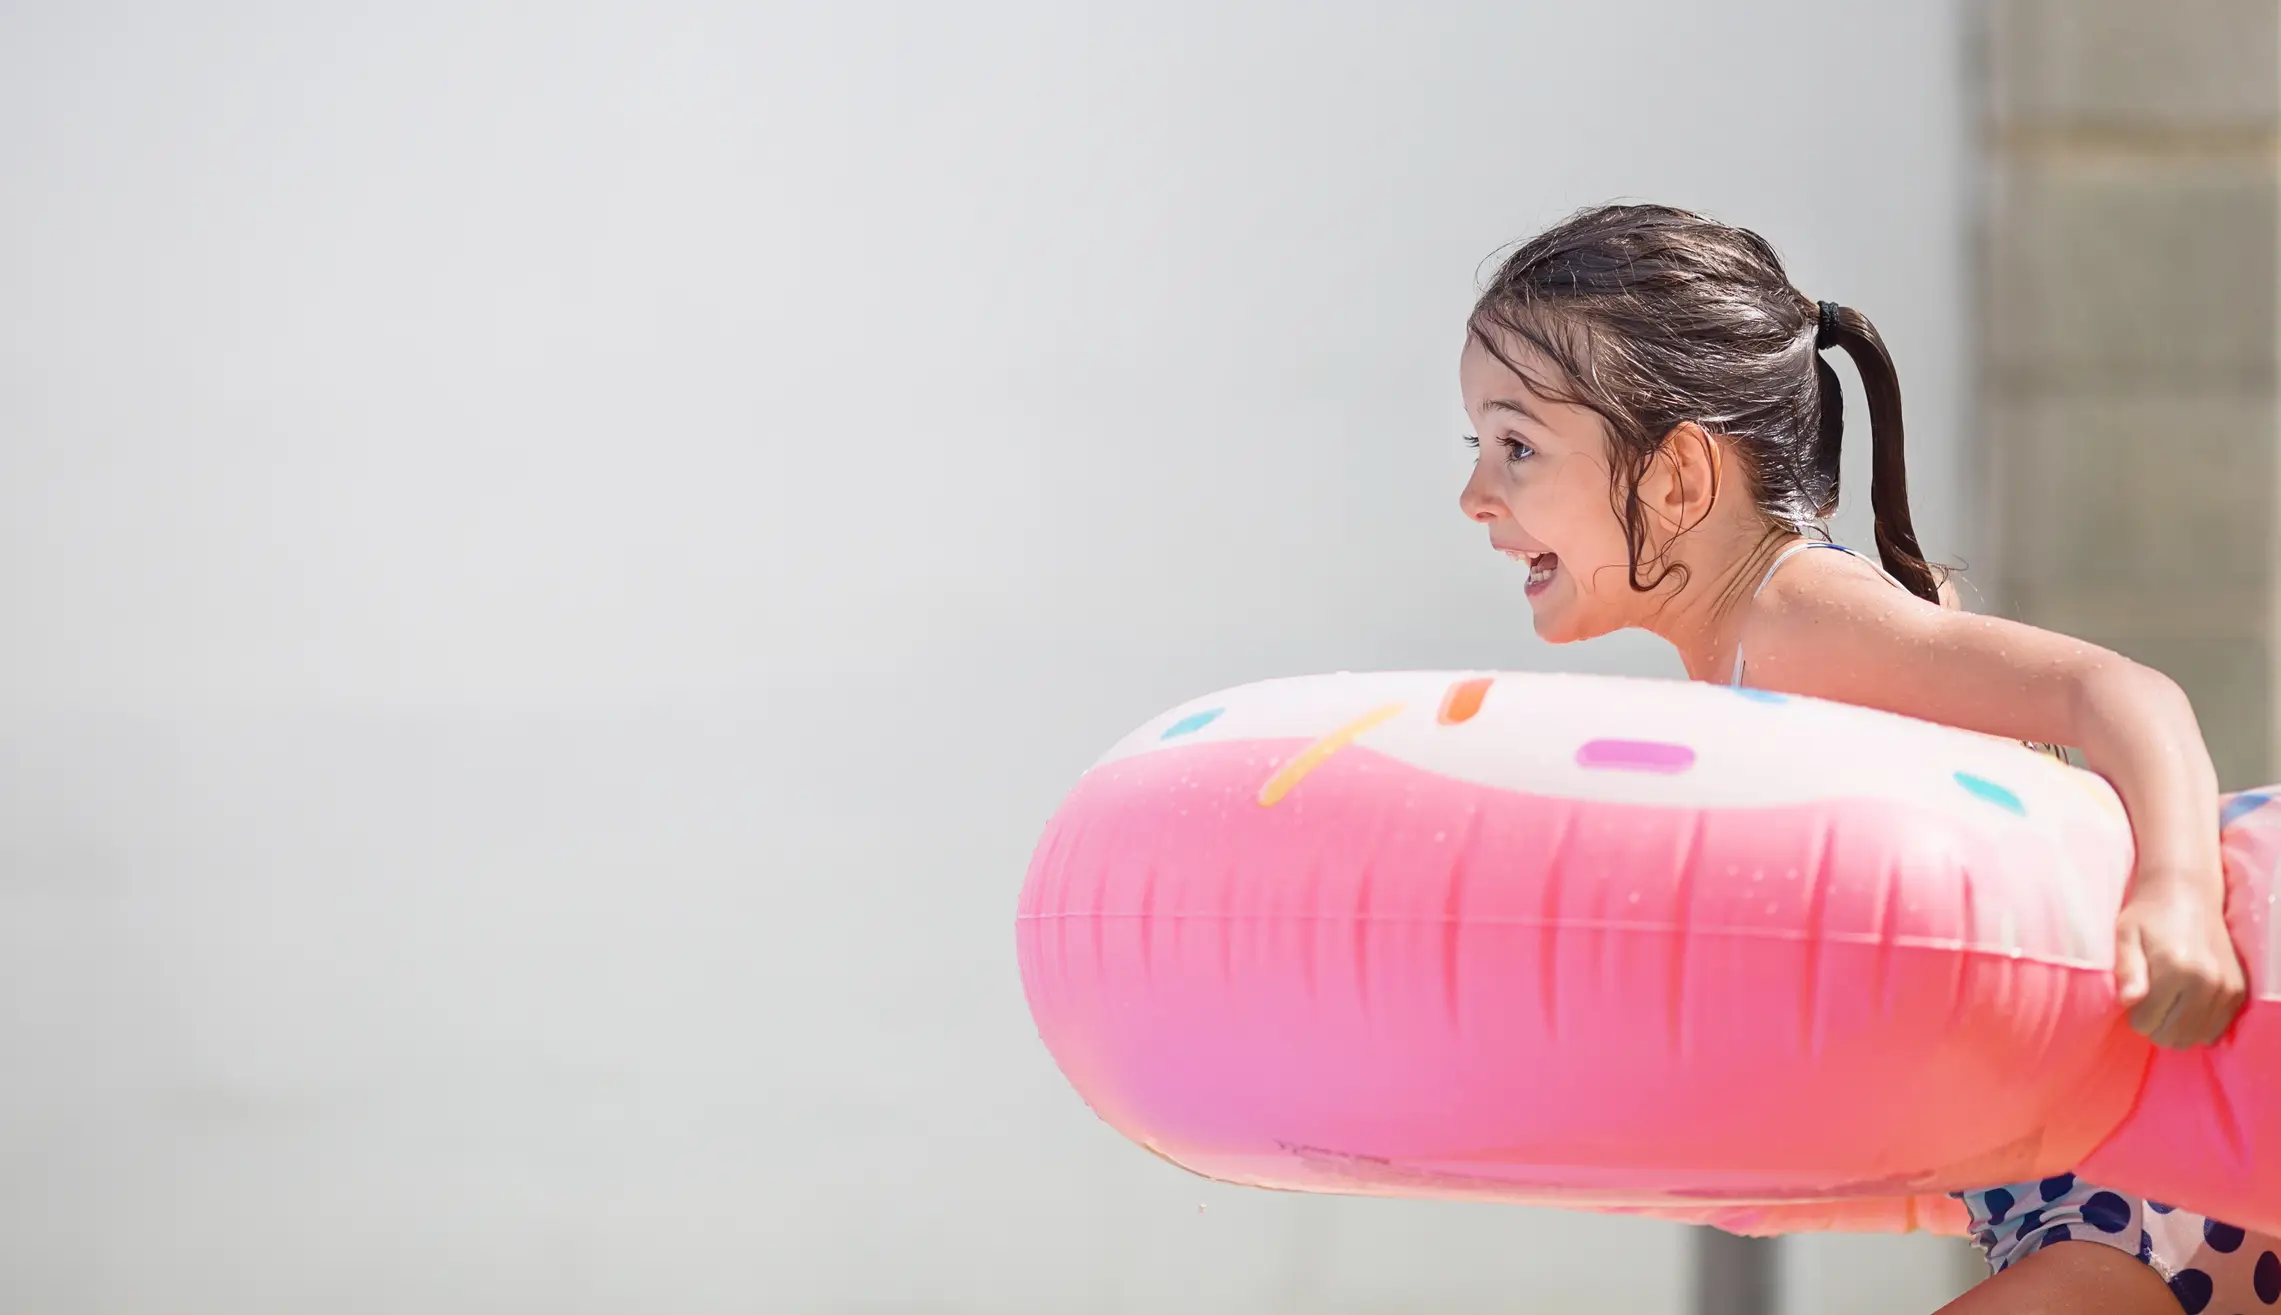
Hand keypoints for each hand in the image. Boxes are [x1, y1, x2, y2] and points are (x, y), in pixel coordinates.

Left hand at [2114, 876, 2246, 1047]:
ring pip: (2194, 1038)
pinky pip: (2215, 1030)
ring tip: (2167, 1000)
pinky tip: (2186, 1004)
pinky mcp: (2239, 991)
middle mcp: (2207, 982)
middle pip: (2171, 1037)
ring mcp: (2227, 988)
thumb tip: (2128, 1002)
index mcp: (2176, 969)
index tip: (2133, 995)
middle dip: (2153, 1024)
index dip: (2132, 1013)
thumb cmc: (2148, 915)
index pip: (2145, 1023)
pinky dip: (2198, 1024)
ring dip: (2175, 1027)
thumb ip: (2127, 970)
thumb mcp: (2126, 936)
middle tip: (2149, 998)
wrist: (2188, 894)